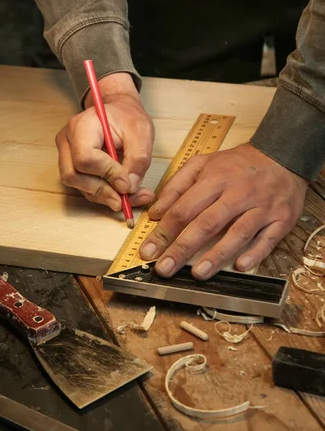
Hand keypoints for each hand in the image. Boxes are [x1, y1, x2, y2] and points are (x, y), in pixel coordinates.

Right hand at [56, 73, 154, 209]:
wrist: (118, 111)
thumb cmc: (128, 117)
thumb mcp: (142, 132)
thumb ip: (138, 159)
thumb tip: (128, 188)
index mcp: (82, 126)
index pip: (85, 157)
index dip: (106, 174)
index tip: (128, 184)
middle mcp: (67, 141)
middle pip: (74, 175)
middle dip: (102, 191)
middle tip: (127, 199)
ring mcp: (66, 154)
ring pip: (78, 186)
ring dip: (104, 196)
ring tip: (130, 197)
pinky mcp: (72, 167)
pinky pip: (84, 187)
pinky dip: (104, 195)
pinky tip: (123, 194)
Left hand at [139, 143, 307, 278]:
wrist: (281, 156)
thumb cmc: (237, 164)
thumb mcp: (203, 164)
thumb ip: (177, 186)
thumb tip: (156, 213)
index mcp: (215, 179)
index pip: (184, 208)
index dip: (164, 231)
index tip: (149, 250)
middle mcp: (237, 194)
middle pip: (207, 224)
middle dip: (183, 248)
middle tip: (165, 268)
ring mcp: (261, 208)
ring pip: (237, 234)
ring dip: (217, 256)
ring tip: (198, 274)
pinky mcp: (281, 219)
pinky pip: (268, 239)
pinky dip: (255, 254)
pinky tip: (241, 267)